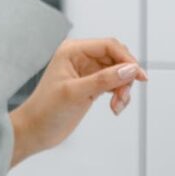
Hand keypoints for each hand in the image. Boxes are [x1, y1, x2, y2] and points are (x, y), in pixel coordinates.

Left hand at [11, 38, 146, 159]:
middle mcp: (80, 57)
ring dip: (123, 88)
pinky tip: (115, 107)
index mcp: (72, 50)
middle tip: (123, 97)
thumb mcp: (76, 93)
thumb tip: (130, 69)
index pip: (108, 45)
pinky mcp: (91, 85)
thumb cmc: (46, 110)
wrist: (35, 130)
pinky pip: (114, 84)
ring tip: (117, 106)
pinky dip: (119, 95)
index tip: (139, 76)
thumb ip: (104, 80)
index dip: (126, 59)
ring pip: (118, 72)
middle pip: (116, 58)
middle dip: (125, 76)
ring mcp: (87, 71)